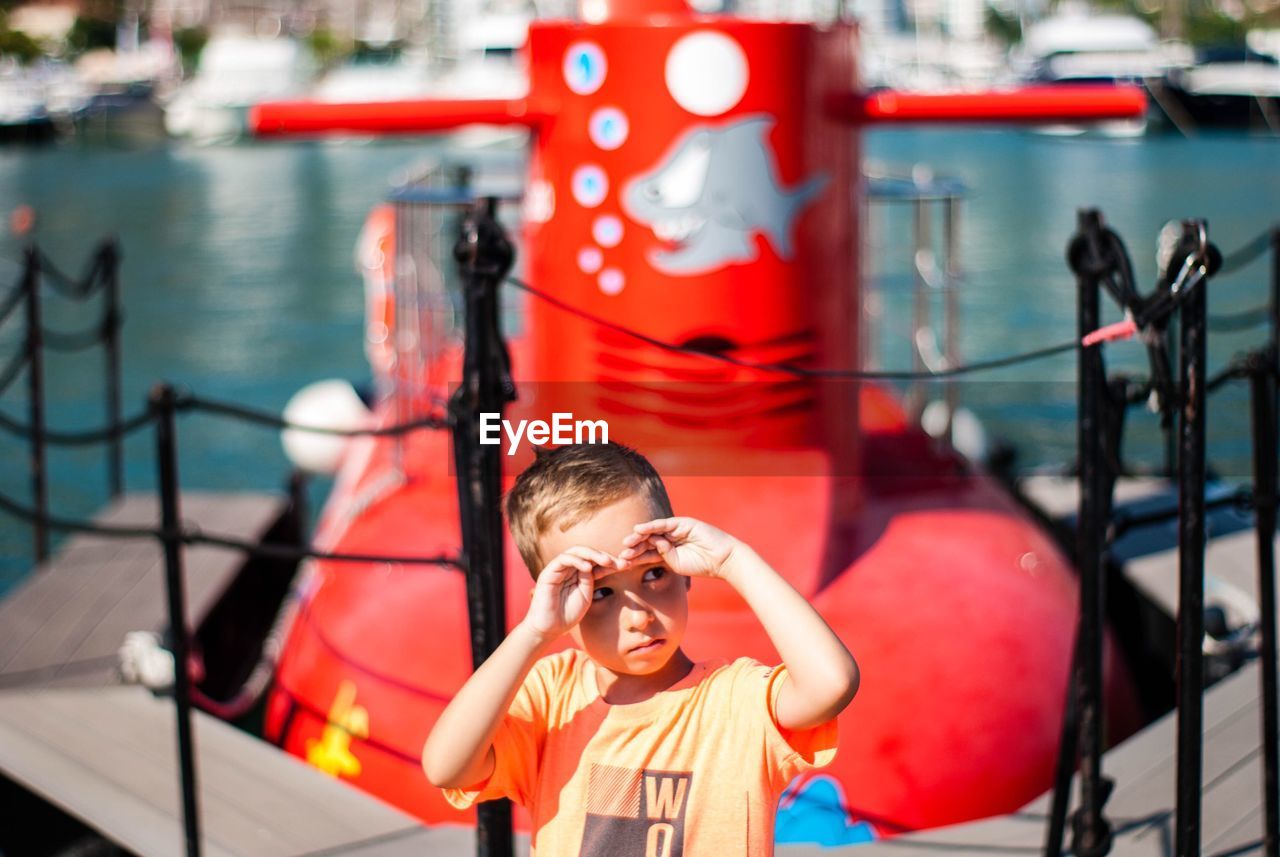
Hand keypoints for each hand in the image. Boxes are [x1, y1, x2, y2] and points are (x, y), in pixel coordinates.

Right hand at [522, 547, 620, 642]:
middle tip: (619, 562)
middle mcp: (568, 568)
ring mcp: (558, 569)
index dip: (611, 561)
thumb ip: (592, 580)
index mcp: (578, 573)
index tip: (627, 565)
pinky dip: (577, 561)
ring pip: (576, 551)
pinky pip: (563, 560)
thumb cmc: (567, 614)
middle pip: (588, 553)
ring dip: (593, 554)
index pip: (595, 561)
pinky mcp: (549, 572)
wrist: (549, 628)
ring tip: (607, 561)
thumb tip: (604, 565)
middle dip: (604, 556)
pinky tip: (588, 568)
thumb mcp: (586, 595)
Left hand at [618, 517, 738, 580]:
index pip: (647, 554)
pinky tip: (639, 530)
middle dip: (633, 547)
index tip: (621, 564)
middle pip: (647, 542)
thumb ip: (663, 555)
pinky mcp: (682, 523)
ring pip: (652, 532)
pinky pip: (663, 524)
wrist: (722, 559)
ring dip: (638, 537)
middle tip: (621, 554)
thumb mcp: (676, 564)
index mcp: (667, 552)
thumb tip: (651, 544)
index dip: (634, 558)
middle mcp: (669, 539)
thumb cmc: (702, 565)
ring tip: (626, 542)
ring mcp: (675, 530)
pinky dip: (651, 526)